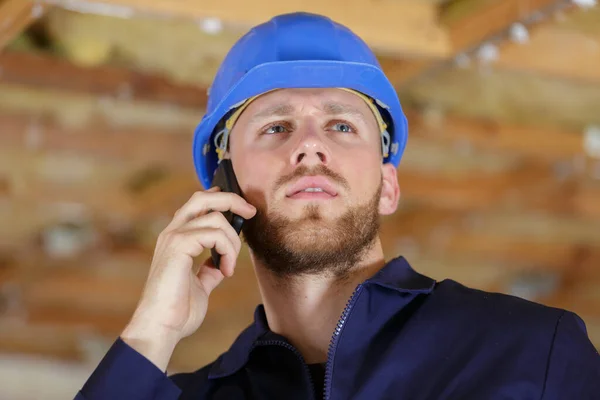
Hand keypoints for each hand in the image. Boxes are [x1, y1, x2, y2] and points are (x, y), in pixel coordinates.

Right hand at [121, 187, 255, 369]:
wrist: (160, 328)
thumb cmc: (177, 311)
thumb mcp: (200, 285)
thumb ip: (208, 270)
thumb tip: (220, 263)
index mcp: (176, 238)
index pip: (199, 203)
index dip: (222, 199)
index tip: (243, 211)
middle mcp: (172, 232)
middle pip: (204, 197)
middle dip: (232, 200)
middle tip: (251, 213)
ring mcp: (174, 237)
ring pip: (215, 217)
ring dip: (232, 241)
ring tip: (229, 266)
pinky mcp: (178, 246)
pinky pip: (214, 234)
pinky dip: (227, 251)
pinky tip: (225, 271)